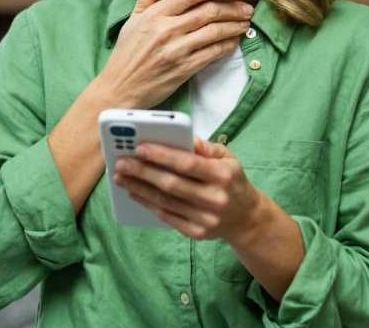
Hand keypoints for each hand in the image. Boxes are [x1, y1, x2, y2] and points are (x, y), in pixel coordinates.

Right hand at [93, 0, 252, 108]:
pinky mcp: (184, 69)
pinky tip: (234, 41)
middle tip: (246, 6)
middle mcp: (166, 30)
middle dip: (232, 7)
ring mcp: (176, 50)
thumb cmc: (126, 54)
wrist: (120, 88)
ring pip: (215, 31)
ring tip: (245, 22)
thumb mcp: (132, 22)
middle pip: (208, 12)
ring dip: (234, 25)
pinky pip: (213, 53)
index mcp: (154, 16)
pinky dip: (227, 45)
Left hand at [113, 138, 266, 241]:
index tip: (138, 148)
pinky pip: (167, 217)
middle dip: (142, 172)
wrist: (247, 218)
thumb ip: (204, 147)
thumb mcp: (227, 158)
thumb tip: (182, 136)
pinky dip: (148, 204)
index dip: (161, 155)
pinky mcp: (197, 233)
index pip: (187, 164)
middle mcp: (216, 198)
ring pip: (165, 202)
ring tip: (121, 177)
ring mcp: (207, 218)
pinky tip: (134, 193)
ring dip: (139, 188)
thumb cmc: (231, 180)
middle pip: (171, 184)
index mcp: (223, 175)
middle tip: (121, 163)